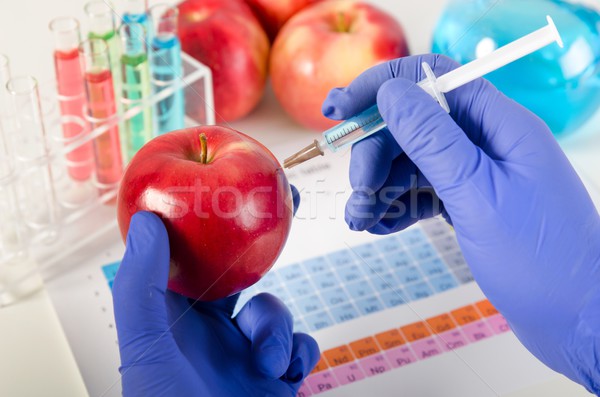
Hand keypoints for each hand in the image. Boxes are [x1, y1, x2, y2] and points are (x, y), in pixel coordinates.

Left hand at [112, 186, 317, 395]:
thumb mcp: (145, 347)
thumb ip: (140, 285)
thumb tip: (146, 218)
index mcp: (174, 320)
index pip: (193, 257)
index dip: (209, 220)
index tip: (226, 185)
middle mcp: (209, 332)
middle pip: (242, 271)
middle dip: (264, 242)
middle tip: (285, 202)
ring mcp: (244, 353)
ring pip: (275, 313)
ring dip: (277, 332)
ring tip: (266, 360)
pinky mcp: (274, 376)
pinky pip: (300, 347)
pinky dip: (298, 354)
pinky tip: (284, 372)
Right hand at [323, 54, 599, 392]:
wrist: (578, 321)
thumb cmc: (542, 260)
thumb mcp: (478, 193)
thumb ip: (433, 139)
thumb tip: (393, 92)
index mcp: (500, 126)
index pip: (434, 80)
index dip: (384, 85)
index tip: (342, 108)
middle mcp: (488, 145)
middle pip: (415, 127)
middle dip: (377, 154)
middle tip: (359, 188)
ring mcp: (477, 177)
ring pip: (413, 164)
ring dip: (380, 186)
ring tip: (362, 217)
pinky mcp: (469, 206)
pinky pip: (422, 194)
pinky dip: (396, 207)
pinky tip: (379, 226)